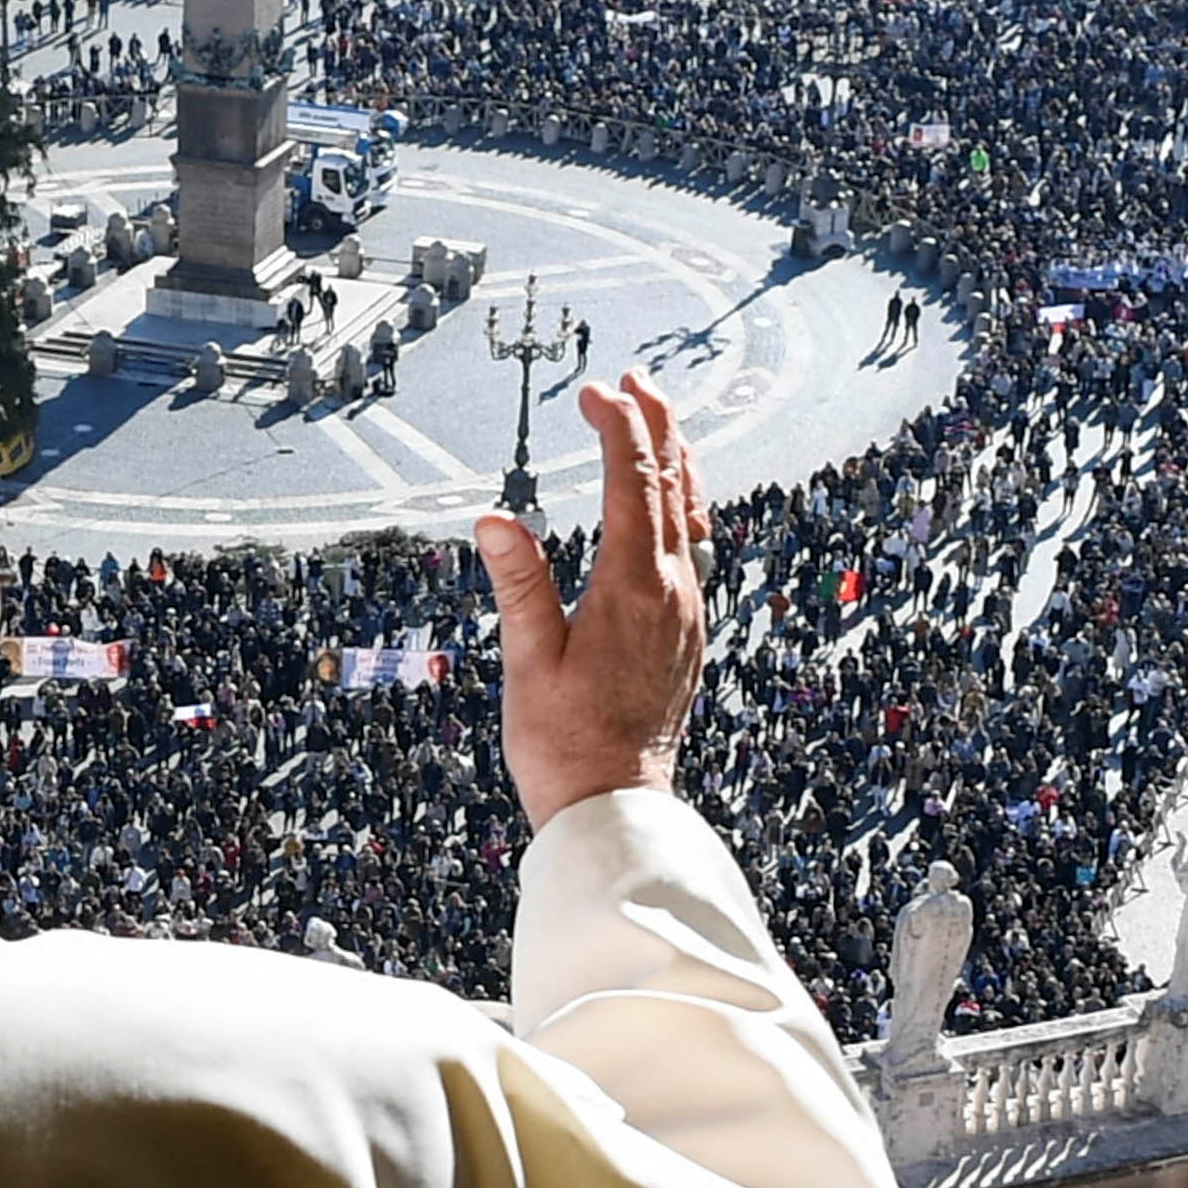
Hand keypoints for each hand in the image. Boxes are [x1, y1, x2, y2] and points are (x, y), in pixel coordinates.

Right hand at [476, 373, 704, 822]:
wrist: (615, 807)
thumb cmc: (565, 743)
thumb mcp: (529, 661)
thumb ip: (519, 584)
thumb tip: (495, 518)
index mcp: (633, 589)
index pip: (632, 483)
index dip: (617, 428)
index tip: (593, 392)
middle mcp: (672, 593)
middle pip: (674, 486)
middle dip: (656, 426)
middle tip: (633, 380)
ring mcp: (686, 614)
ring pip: (691, 516)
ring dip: (674, 463)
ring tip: (657, 425)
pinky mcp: (685, 636)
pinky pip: (693, 551)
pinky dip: (680, 508)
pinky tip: (667, 509)